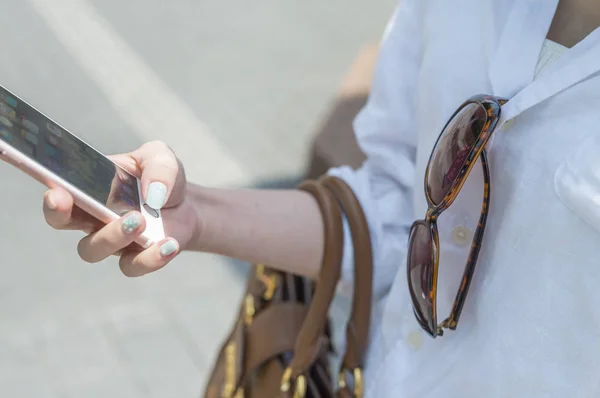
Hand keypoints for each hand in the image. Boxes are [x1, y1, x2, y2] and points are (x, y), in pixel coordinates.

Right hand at [43, 141, 199, 276]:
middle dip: (62, 215)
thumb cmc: (162, 178)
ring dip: (113, 236)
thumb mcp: (161, 158)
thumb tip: (152, 192)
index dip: (52, 193)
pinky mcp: (136, 258)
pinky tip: (169, 244)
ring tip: (139, 220)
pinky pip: (133, 266)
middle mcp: (92, 215)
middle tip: (87, 204)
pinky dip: (151, 258)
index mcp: (89, 186)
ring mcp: (112, 240)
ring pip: (93, 249)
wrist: (188, 205)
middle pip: (62, 222)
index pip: (59, 189)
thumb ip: (158, 166)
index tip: (57, 192)